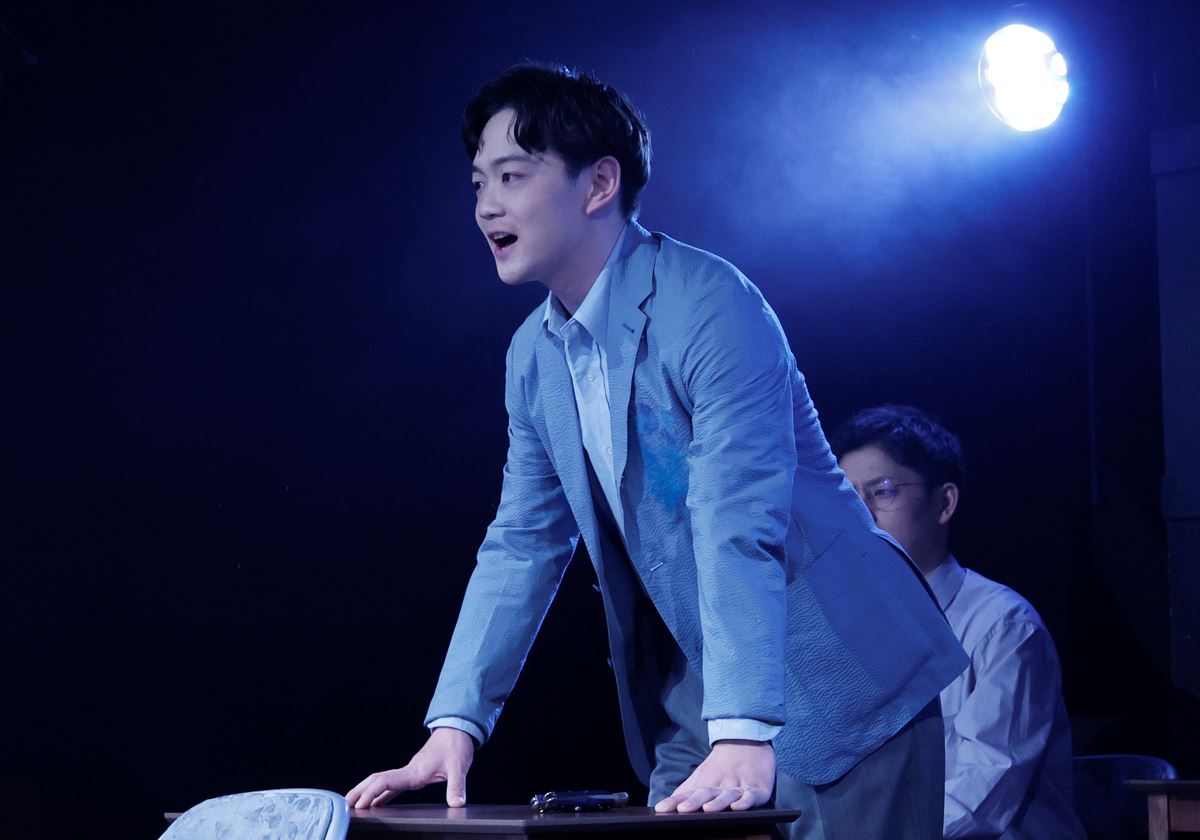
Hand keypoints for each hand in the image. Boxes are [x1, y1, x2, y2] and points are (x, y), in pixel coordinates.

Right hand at [345, 727, 474, 808]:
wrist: (457, 730)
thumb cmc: (456, 746)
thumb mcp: (459, 767)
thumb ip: (457, 786)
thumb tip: (457, 803)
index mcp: (414, 771)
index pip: (386, 781)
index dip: (371, 792)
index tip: (360, 804)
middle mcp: (408, 771)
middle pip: (376, 780)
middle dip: (360, 792)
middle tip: (344, 805)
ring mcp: (409, 772)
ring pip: (381, 782)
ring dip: (366, 791)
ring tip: (353, 804)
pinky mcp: (414, 774)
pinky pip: (392, 785)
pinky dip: (381, 793)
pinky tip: (377, 802)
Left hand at [654, 739, 774, 813]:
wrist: (746, 740)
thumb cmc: (721, 766)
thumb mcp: (701, 777)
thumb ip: (684, 793)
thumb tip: (662, 806)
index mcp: (705, 784)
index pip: (686, 794)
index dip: (673, 802)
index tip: (661, 808)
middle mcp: (720, 786)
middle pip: (705, 794)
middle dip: (694, 802)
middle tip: (683, 809)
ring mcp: (738, 787)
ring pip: (727, 796)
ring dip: (718, 802)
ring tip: (708, 808)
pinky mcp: (757, 790)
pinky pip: (751, 796)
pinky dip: (745, 801)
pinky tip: (738, 806)